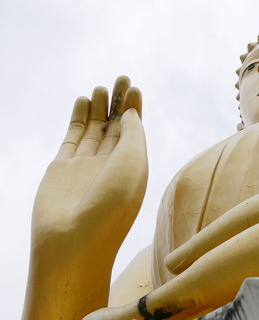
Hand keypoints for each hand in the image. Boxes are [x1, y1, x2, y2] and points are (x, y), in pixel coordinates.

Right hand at [31, 76, 147, 262]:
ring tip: (102, 88)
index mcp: (133, 167)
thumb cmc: (112, 204)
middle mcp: (111, 166)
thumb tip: (130, 114)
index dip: (136, 109)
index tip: (135, 88)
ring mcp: (86, 165)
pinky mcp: (62, 166)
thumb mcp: (132, 163)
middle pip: (116, 127)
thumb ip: (132, 135)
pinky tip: (83, 100)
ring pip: (94, 129)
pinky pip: (73, 136)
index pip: (135, 131)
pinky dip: (78, 118)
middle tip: (121, 78)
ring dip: (99, 107)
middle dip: (119, 102)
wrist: (74, 241)